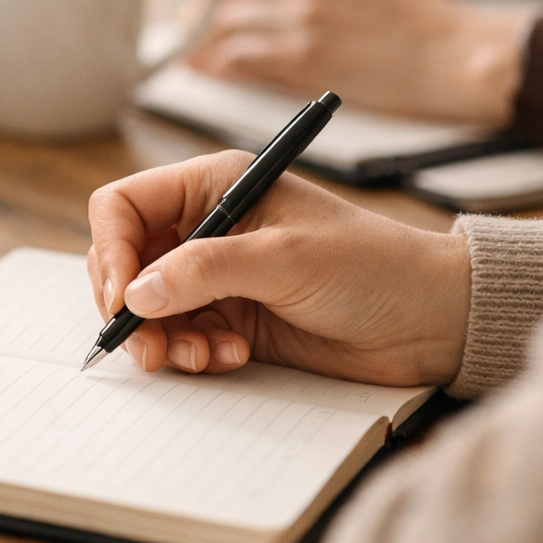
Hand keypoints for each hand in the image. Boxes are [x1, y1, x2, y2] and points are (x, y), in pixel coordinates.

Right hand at [87, 152, 470, 386]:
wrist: (432, 322)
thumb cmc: (373, 268)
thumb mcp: (285, 259)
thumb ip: (205, 270)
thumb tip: (137, 293)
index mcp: (214, 186)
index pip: (123, 206)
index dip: (110, 250)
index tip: (121, 298)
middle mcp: (207, 226)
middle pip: (125, 261)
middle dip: (130, 306)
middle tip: (147, 343)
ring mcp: (216, 275)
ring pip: (147, 307)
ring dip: (162, 338)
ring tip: (200, 355)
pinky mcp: (230, 318)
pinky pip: (179, 336)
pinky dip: (192, 352)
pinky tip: (231, 355)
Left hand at [185, 0, 525, 124]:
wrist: (456, 55)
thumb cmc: (415, 20)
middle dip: (194, 8)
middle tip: (177, 27)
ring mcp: (302, 14)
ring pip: (222, 20)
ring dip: (196, 38)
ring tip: (184, 50)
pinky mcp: (304, 54)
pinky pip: (237, 54)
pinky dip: (212, 62)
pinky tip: (202, 68)